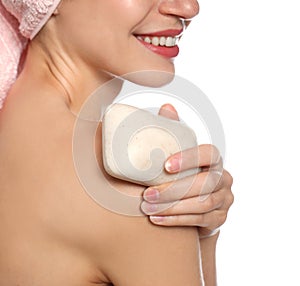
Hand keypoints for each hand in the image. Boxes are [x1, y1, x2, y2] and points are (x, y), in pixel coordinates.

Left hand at [141, 104, 233, 237]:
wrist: (196, 204)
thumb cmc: (184, 175)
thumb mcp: (180, 155)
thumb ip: (174, 132)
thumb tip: (167, 107)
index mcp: (214, 160)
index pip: (208, 154)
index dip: (189, 158)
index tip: (166, 166)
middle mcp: (224, 178)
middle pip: (204, 183)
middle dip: (174, 190)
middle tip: (147, 194)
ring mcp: (225, 199)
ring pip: (202, 204)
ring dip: (172, 207)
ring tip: (147, 208)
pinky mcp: (220, 218)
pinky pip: (200, 221)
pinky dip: (176, 220)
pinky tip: (157, 219)